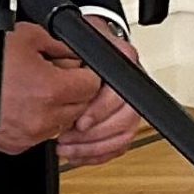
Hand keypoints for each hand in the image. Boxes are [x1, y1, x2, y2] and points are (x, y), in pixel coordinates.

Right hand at [0, 28, 101, 158]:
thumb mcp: (26, 37)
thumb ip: (59, 44)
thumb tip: (75, 52)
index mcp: (52, 90)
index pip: (91, 86)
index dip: (84, 73)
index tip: (76, 68)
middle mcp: (46, 118)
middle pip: (81, 107)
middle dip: (72, 90)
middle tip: (54, 76)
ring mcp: (32, 135)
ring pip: (63, 123)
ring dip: (57, 108)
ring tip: (35, 90)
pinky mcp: (18, 146)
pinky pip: (41, 135)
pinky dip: (38, 121)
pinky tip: (23, 105)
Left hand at [57, 18, 145, 168]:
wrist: (88, 39)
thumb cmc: (81, 39)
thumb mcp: (75, 39)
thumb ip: (72, 52)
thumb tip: (62, 67)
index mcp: (124, 62)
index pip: (122, 94)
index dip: (101, 111)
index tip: (80, 122)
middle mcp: (131, 83)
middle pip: (127, 119)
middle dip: (96, 135)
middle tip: (68, 138)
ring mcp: (129, 103)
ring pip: (124, 136)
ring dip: (94, 148)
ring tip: (68, 149)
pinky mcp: (121, 120)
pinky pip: (118, 145)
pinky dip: (98, 154)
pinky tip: (78, 154)